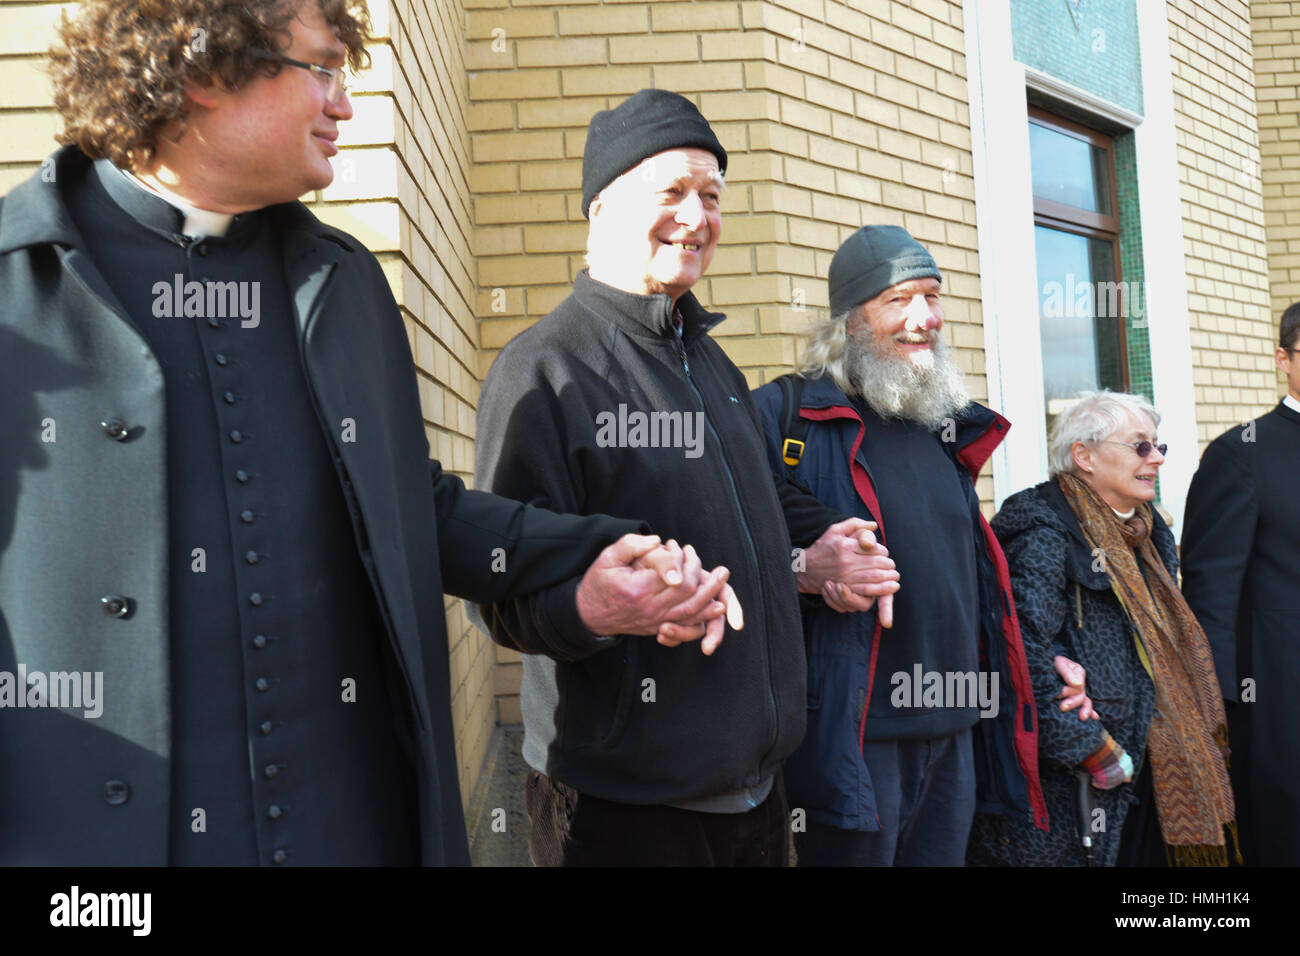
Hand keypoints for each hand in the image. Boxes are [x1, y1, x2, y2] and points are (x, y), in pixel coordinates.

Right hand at [575, 535, 739, 654]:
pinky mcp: (659, 629)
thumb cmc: (600, 581)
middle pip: (688, 593)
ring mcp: (656, 622)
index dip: (681, 560)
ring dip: (710, 594)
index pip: (673, 576)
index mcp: (638, 590)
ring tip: (722, 576)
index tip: (677, 546)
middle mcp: (650, 609)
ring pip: (692, 611)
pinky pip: (687, 626)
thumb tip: (657, 541)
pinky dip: (704, 616)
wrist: (588, 614)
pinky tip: (717, 606)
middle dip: (701, 573)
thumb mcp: (608, 557)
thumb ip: (632, 545)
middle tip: (700, 554)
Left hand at [640, 541, 742, 654]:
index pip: (724, 592)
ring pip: (697, 626)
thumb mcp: (647, 553)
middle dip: (714, 633)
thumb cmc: (640, 556)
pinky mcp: (673, 616)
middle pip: (715, 615)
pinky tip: (660, 636)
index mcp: (699, 576)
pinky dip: (674, 636)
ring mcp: (685, 604)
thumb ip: (662, 560)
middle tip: (708, 649)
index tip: (736, 625)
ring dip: (685, 633)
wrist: (625, 567)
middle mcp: (696, 591)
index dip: (733, 607)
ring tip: (664, 632)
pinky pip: (680, 632)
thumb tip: (675, 579)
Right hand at [796, 518, 899, 621]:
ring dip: (888, 578)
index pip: (874, 549)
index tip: (885, 554)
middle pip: (877, 564)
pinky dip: (880, 590)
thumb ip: (855, 524)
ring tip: (895, 578)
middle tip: (893, 567)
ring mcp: (845, 576)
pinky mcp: (844, 588)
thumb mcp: (835, 530)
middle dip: (889, 566)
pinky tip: (888, 589)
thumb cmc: (822, 547)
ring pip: (874, 578)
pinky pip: (866, 590)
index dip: (883, 552)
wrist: (805, 569)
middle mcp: (846, 561)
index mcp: (846, 545)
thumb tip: (874, 525)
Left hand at [1053, 655, 1097, 720]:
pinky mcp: (1071, 697)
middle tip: (1063, 707)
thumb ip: (1067, 673)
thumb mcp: (1060, 663)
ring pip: (1085, 702)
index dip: (1069, 691)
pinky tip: (1095, 717)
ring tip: (1082, 717)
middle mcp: (1080, 684)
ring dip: (1085, 710)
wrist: (1047, 665)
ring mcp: (1076, 691)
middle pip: (1080, 696)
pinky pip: (1083, 704)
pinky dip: (1090, 711)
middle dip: (1072, 703)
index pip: (1077, 686)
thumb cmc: (1054, 664)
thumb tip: (1078, 684)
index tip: (1061, 692)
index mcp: (1078, 674)